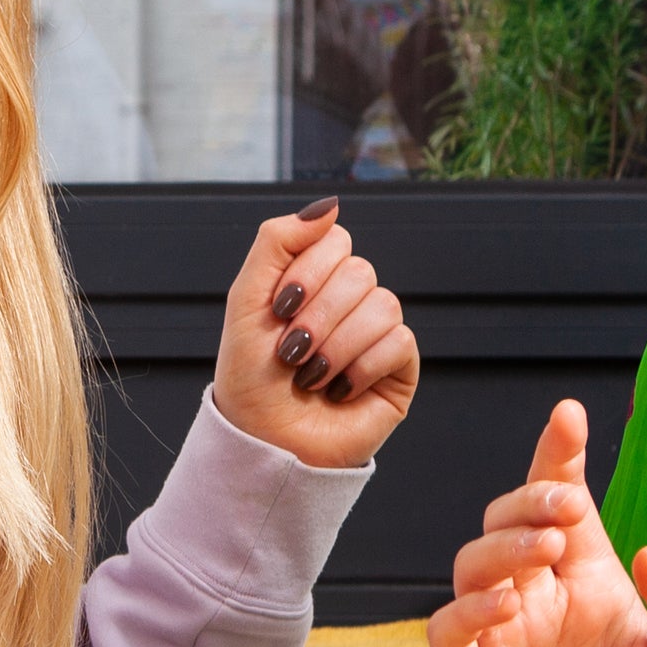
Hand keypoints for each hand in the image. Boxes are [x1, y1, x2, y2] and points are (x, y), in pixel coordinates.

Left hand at [206, 199, 419, 466]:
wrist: (262, 440)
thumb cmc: (249, 378)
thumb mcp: (246, 300)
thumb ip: (277, 241)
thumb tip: (331, 205)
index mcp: (316, 281)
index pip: (336, 240)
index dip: (307, 272)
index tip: (279, 309)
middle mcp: (351, 302)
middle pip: (361, 272)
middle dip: (318, 316)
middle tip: (291, 352)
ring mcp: (377, 335)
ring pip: (384, 305)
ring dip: (336, 346)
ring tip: (310, 376)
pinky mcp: (399, 370)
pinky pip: (400, 342)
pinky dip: (360, 367)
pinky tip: (338, 390)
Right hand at [428, 398, 646, 646]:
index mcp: (590, 586)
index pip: (567, 506)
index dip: (560, 456)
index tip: (570, 414)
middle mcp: (539, 604)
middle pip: (510, 523)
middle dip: (528, 498)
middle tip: (563, 506)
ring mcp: (500, 643)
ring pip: (472, 565)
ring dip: (502, 547)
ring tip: (542, 553)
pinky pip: (449, 631)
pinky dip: (468, 607)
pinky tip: (508, 605)